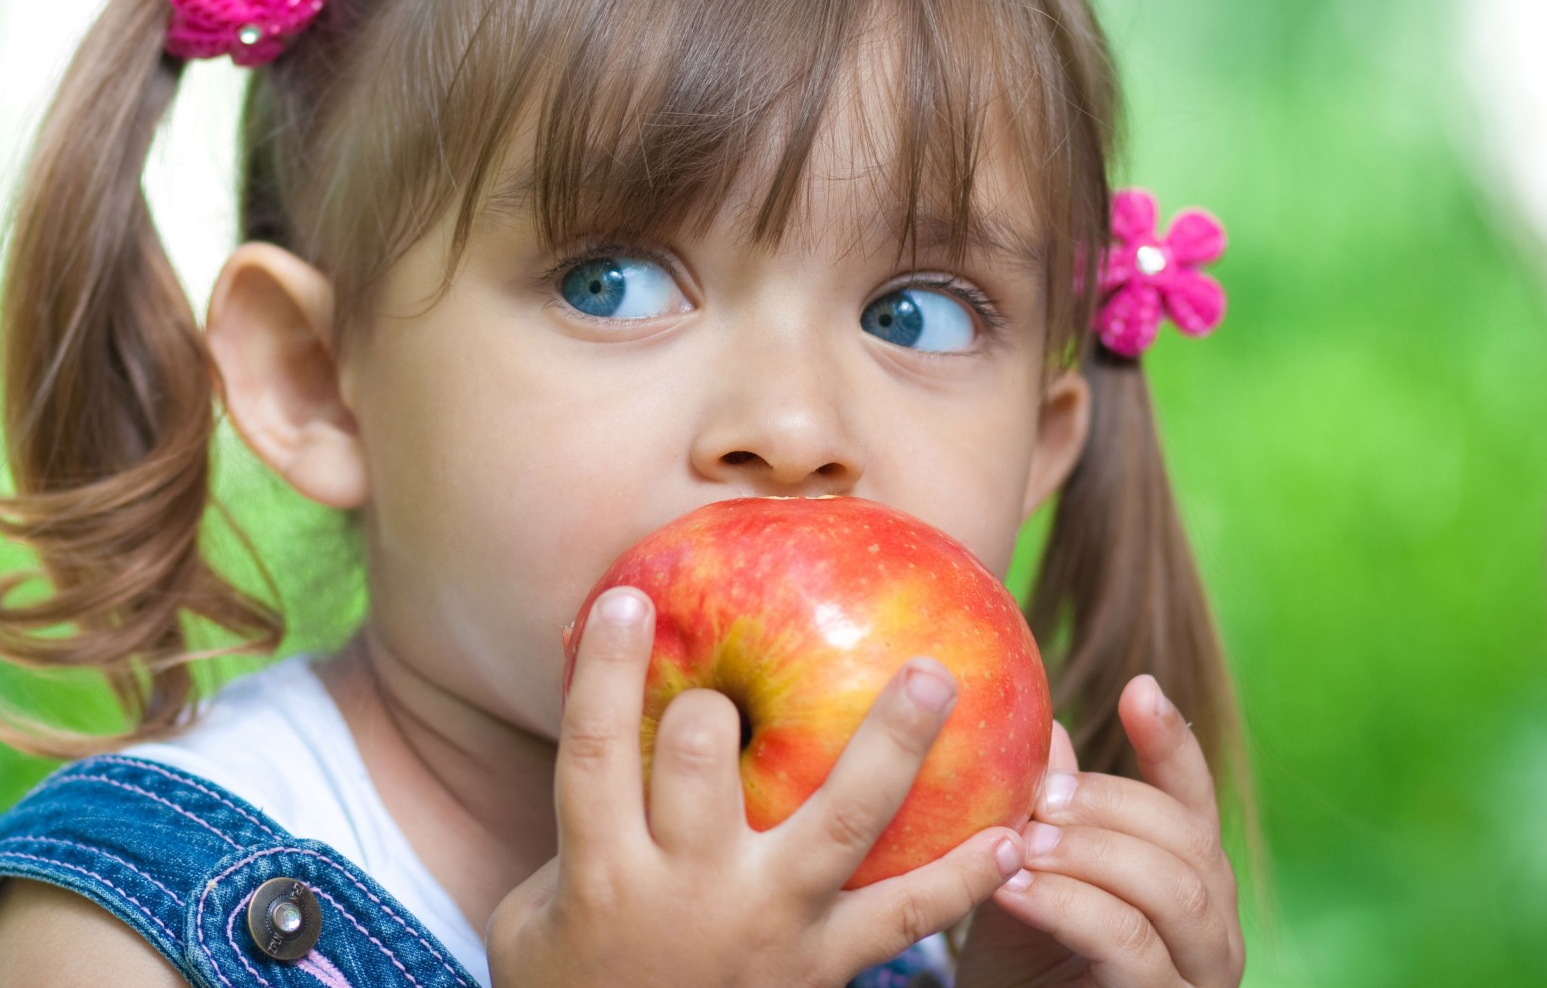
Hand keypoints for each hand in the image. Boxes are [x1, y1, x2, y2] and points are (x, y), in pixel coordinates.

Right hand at [486, 586, 1025, 987]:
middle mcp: (687, 893)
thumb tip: (591, 682)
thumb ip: (579, 815)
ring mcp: (768, 930)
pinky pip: (906, 918)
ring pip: (838, 821)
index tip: (630, 597)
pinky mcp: (824, 971)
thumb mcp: (536, 908)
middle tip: (757, 647)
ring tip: (936, 674)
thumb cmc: (571, 984)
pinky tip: (1010, 832)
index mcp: (603, 873)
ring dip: (891, 743)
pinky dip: (962, 878)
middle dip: (723, 698)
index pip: (596, 751)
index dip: (608, 671)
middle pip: (705, 762)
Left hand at [953, 676, 1243, 986]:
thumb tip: (1040, 722)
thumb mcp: (1020, 873)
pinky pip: (1131, 947)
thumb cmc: (1016, 963)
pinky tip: (1013, 887)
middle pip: (1187, 839)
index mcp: (1182, 878)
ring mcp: (1198, 975)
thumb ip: (1039, 810)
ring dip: (1091, 855)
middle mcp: (1210, 927)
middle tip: (1036, 796)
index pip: (1193, 800)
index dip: (1173, 743)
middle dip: (1109, 805)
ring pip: (1174, 891)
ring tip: (1022, 841)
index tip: (1140, 688)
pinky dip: (1071, 907)